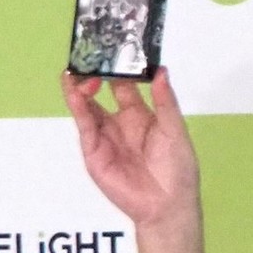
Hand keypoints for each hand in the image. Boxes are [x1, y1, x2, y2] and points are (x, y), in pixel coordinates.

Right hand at [61, 67, 199, 229]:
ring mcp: (105, 136)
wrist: (166, 206)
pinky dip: (78, 107)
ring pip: (87, 106)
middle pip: (101, 91)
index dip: (119, 68)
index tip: (113, 47)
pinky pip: (85, 125)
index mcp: (142, 116)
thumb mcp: (174, 130)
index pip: (125, 85)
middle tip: (89, 54)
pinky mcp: (94, 151)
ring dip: (80, 87)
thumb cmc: (177, 171)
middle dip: (94, 73)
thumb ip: (165, 102)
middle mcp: (120, 123)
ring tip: (75, 70)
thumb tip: (161, 71)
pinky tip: (76, 92)